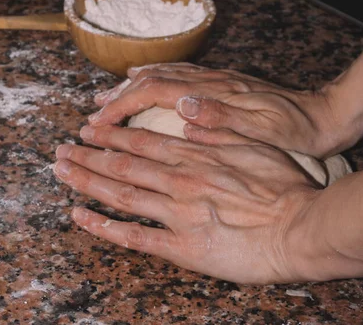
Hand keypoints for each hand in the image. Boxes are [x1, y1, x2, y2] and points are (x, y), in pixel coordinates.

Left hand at [54, 125, 322, 283]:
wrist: (302, 230)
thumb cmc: (285, 188)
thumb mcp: (254, 145)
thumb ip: (217, 130)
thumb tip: (186, 115)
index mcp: (195, 156)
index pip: (141, 142)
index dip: (110, 136)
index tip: (88, 130)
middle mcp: (178, 181)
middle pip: (121, 166)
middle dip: (87, 156)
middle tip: (60, 150)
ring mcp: (176, 214)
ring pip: (120, 194)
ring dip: (86, 181)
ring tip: (60, 172)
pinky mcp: (182, 247)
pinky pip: (133, 236)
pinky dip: (103, 226)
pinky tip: (79, 216)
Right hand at [89, 63, 354, 157]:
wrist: (330, 114)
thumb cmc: (299, 130)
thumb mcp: (266, 130)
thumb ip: (223, 116)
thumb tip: (182, 104)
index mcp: (216, 92)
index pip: (156, 91)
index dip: (123, 104)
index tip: (99, 121)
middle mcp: (211, 81)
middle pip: (153, 79)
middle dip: (118, 94)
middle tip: (92, 112)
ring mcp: (216, 81)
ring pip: (162, 76)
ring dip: (131, 86)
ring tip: (107, 99)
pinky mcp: (222, 86)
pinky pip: (178, 78)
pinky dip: (153, 82)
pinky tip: (146, 86)